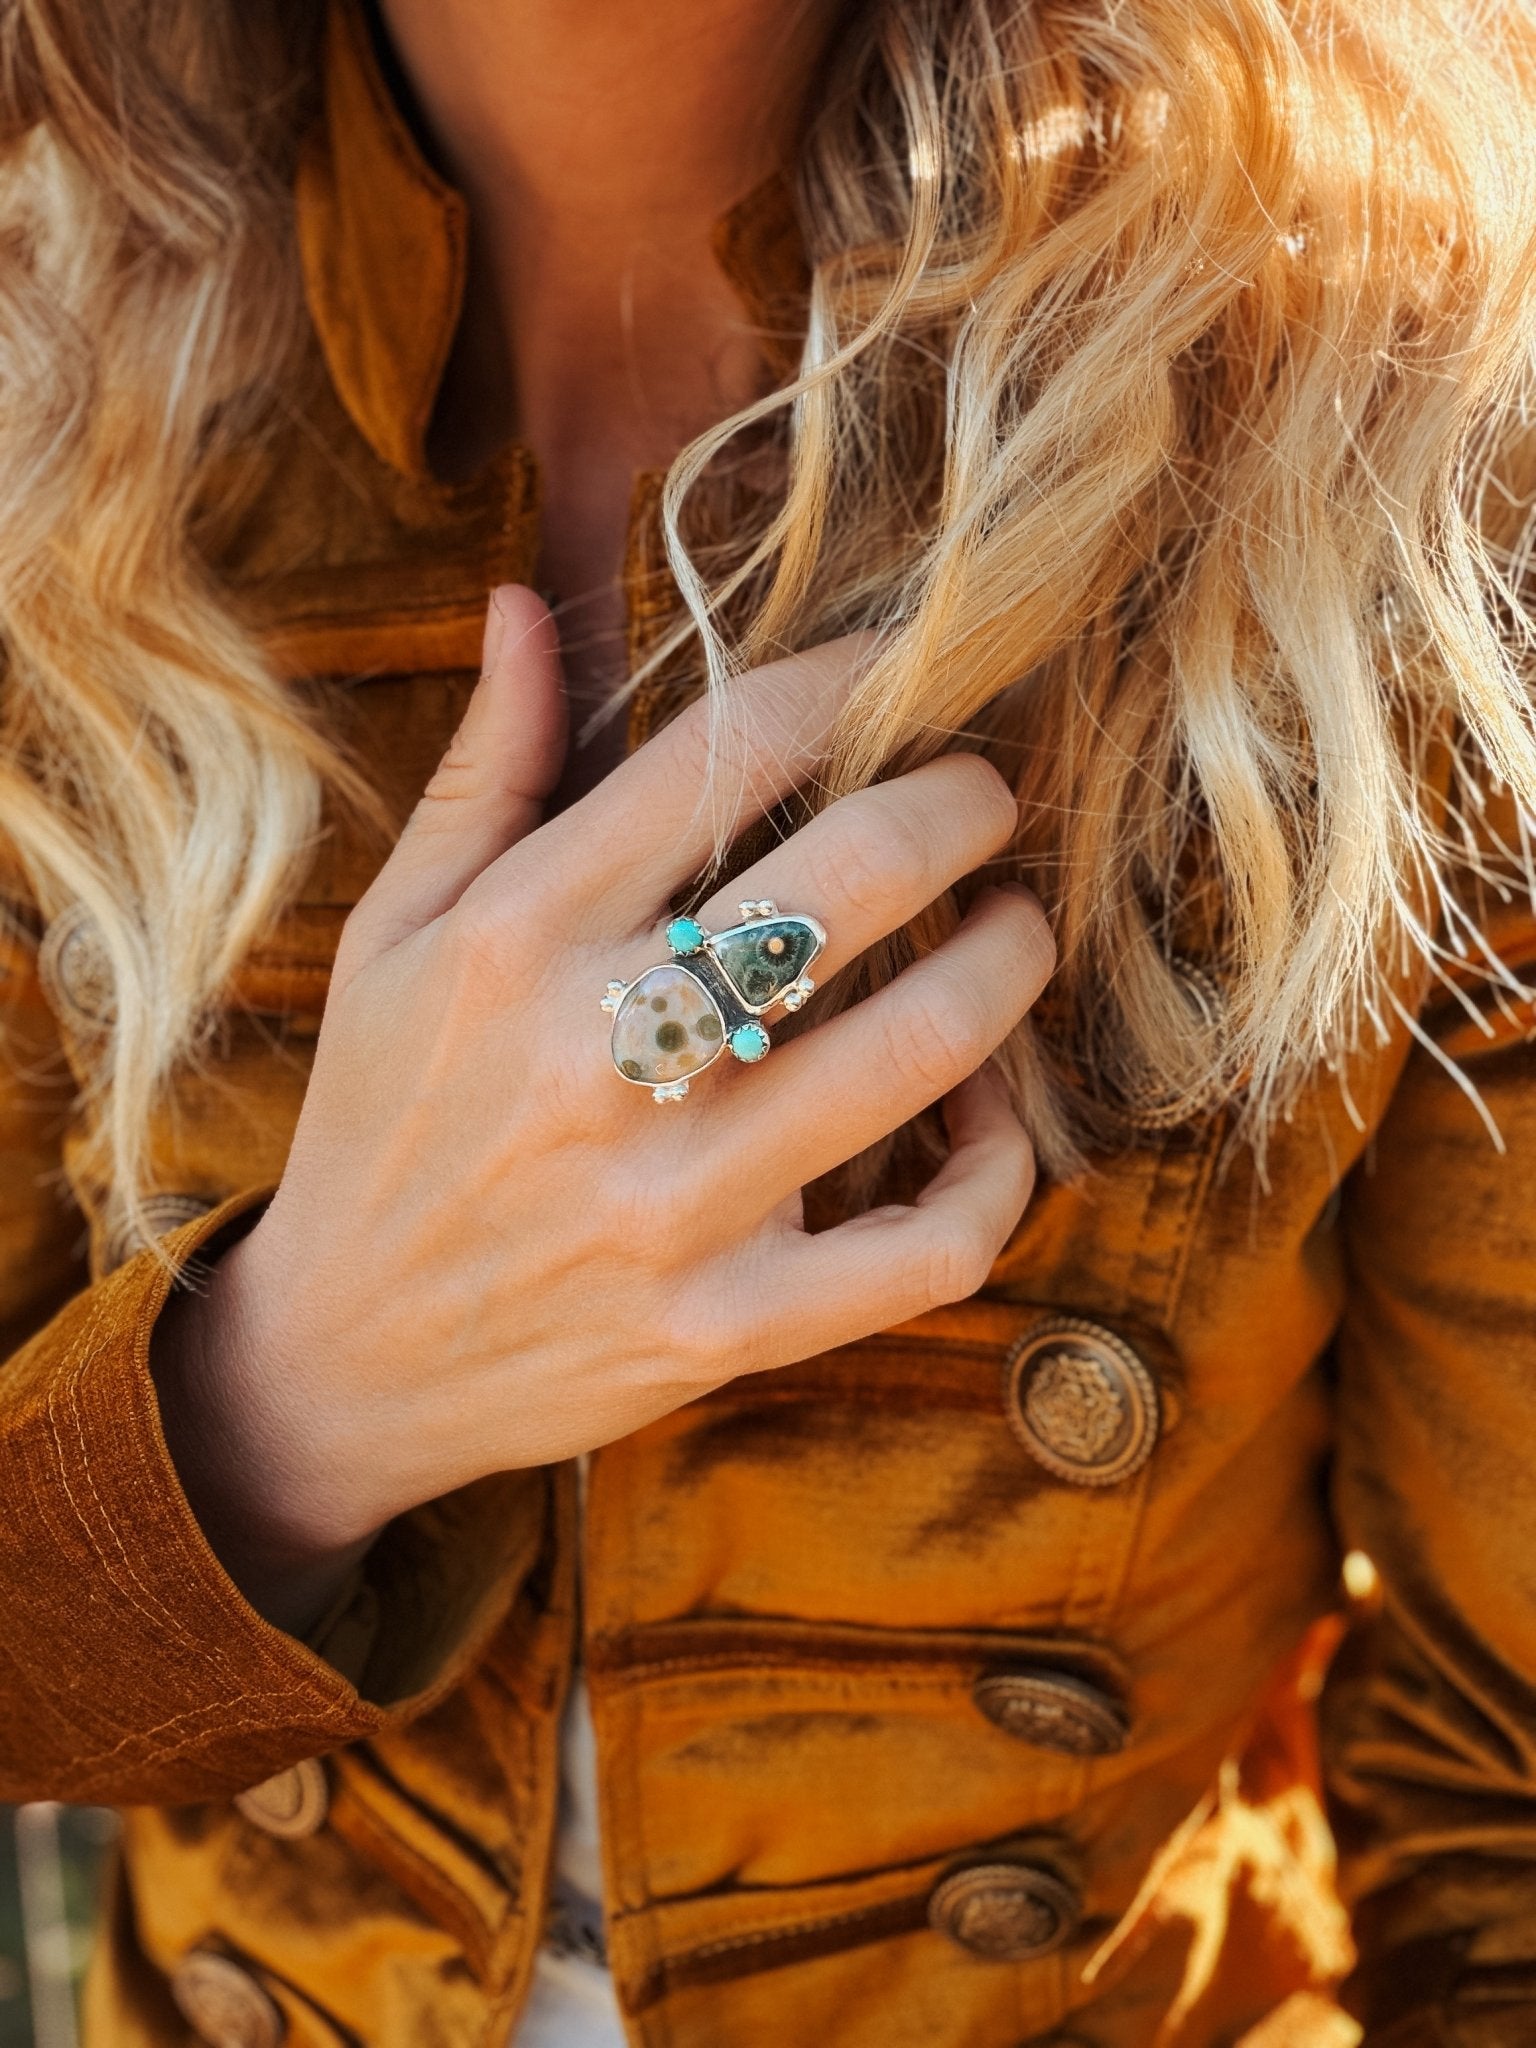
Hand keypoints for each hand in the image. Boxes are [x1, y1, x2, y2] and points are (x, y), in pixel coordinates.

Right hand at [154, 589, 1053, 1626]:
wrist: (339, 1363)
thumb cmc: (375, 1125)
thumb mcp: (388, 935)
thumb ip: (479, 772)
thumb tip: (525, 603)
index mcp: (515, 938)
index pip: (722, 751)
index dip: (844, 682)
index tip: (892, 671)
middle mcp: (602, 1058)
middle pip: (853, 880)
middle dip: (961, 802)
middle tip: (985, 792)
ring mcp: (675, 1203)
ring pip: (919, 1047)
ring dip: (1009, 961)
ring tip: (1013, 925)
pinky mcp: (731, 1324)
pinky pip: (930, 1247)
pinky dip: (998, 1172)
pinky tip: (988, 1114)